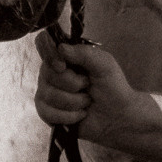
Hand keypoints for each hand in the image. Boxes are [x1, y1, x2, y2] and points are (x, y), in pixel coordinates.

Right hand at [35, 30, 153, 145]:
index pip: (44, 45)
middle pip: (47, 74)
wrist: (117, 116)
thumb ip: (85, 53)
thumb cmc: (113, 87)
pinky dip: (68, 116)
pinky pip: (47, 113)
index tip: (63, 66)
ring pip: (48, 95)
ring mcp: (48, 92)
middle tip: (88, 86)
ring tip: (87, 101)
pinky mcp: (47, 112)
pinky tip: (80, 114)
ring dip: (74, 102)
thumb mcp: (105, 65)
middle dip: (73, 84)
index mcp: (66, 56)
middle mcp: (53, 72)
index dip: (50, 55)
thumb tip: (61, 48)